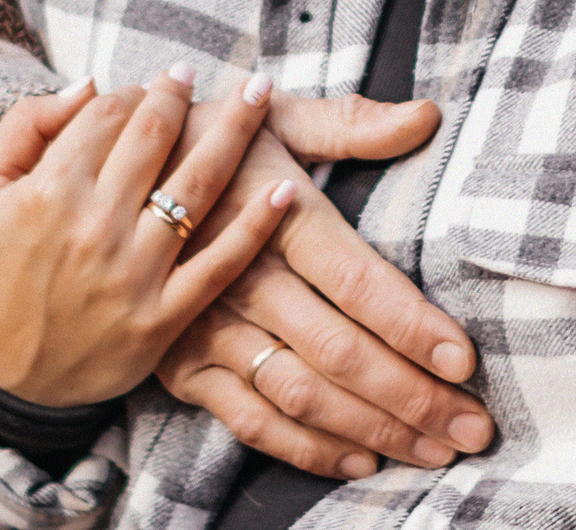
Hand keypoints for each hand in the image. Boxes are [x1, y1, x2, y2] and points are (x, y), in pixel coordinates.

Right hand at [0, 67, 292, 406]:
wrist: (4, 378)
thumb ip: (24, 125)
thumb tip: (89, 84)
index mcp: (47, 192)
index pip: (108, 114)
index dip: (134, 91)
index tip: (152, 86)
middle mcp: (94, 226)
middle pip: (157, 136)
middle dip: (183, 94)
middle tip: (200, 72)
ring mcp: (133, 273)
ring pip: (198, 183)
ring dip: (237, 129)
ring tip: (260, 92)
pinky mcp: (163, 317)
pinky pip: (221, 263)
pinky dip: (257, 225)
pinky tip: (284, 186)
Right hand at [153, 94, 494, 479]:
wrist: (102, 174)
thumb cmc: (210, 140)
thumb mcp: (277, 117)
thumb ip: (352, 123)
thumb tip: (427, 115)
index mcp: (277, 214)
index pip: (357, 280)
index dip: (412, 325)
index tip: (464, 361)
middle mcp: (243, 278)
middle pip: (340, 352)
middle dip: (413, 397)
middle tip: (473, 428)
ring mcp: (208, 327)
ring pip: (301, 395)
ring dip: (374, 431)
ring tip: (435, 451)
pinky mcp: (181, 363)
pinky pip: (250, 420)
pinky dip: (307, 449)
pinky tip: (361, 461)